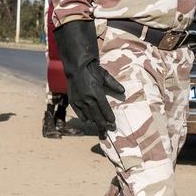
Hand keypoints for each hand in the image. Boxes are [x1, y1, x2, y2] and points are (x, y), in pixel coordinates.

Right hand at [53, 21, 124, 135]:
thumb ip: (114, 84)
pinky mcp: (73, 101)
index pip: (105, 109)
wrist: (76, 66)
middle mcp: (87, 99)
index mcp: (96, 93)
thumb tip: (123, 91)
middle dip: (104, 124)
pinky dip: (85, 117)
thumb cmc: (92, 70)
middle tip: (110, 129)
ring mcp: (79, 101)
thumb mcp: (104, 75)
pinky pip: (80, 114)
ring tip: (101, 126)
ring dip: (95, 121)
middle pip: (97, 116)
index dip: (109, 117)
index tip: (113, 122)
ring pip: (89, 116)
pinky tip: (89, 119)